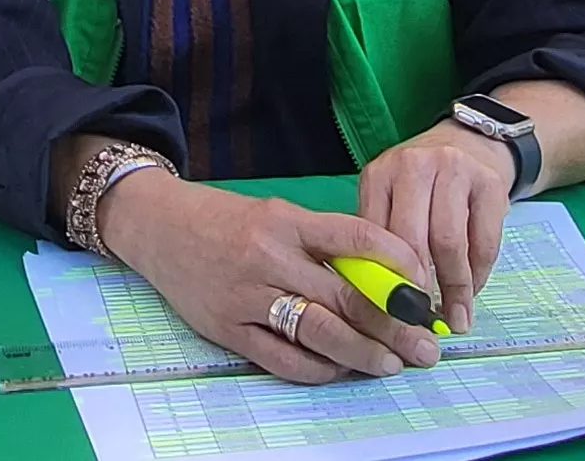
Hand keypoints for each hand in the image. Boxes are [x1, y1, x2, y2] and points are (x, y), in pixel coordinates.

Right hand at [99, 173, 443, 384]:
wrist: (159, 228)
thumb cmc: (227, 221)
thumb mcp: (278, 215)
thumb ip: (323, 243)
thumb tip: (381, 279)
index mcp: (288, 221)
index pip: (357, 238)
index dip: (399, 264)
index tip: (425, 288)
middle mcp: (270, 256)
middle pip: (347, 296)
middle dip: (394, 326)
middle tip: (425, 346)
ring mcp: (247, 296)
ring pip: (320, 332)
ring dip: (364, 353)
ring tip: (391, 365)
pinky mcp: (228, 329)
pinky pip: (282, 358)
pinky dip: (317, 369)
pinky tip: (339, 370)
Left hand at [358, 122, 514, 333]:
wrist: (472, 142)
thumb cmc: (425, 185)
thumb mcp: (392, 199)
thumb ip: (384, 240)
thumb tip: (385, 303)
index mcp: (380, 174)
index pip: (375, 234)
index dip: (384, 279)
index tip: (392, 313)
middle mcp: (414, 166)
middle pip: (412, 239)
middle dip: (418, 287)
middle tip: (424, 318)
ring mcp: (454, 169)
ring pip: (449, 242)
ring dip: (454, 288)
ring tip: (455, 316)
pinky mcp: (489, 182)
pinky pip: (483, 241)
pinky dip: (478, 274)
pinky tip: (473, 290)